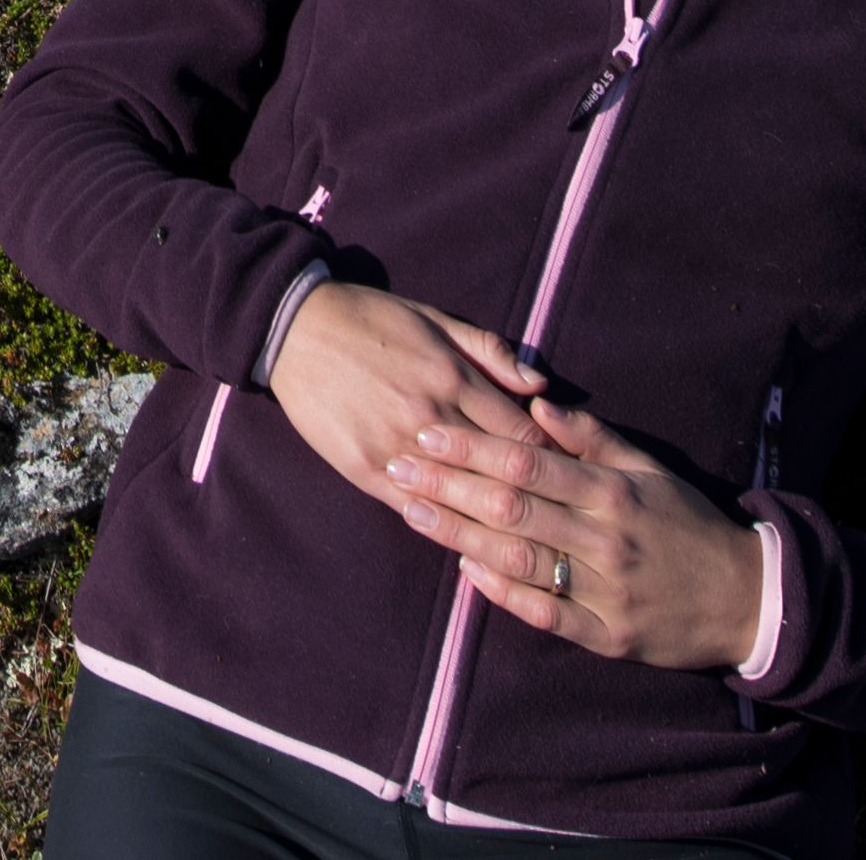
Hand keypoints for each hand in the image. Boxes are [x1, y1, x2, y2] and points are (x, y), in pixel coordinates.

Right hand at [261, 283, 543, 514]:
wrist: (295, 329)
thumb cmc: (372, 319)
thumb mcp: (435, 320)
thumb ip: (490, 351)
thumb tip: (540, 384)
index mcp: (453, 377)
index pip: (523, 434)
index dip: (553, 460)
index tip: (569, 477)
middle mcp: (431, 415)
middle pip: (497, 473)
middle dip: (533, 500)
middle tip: (559, 523)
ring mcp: (396, 445)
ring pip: (459, 498)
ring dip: (492, 523)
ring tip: (524, 545)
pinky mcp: (364, 467)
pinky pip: (414, 507)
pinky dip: (442, 524)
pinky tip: (464, 540)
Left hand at [379, 379, 770, 675]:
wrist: (745, 597)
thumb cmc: (687, 524)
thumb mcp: (650, 469)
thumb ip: (593, 437)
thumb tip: (538, 401)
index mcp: (613, 490)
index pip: (528, 461)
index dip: (471, 446)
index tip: (426, 432)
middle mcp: (605, 537)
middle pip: (513, 505)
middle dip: (448, 484)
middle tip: (397, 464)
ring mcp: (605, 589)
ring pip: (520, 559)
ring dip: (460, 534)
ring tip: (412, 513)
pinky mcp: (607, 636)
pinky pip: (546, 615)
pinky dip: (503, 593)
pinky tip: (465, 572)